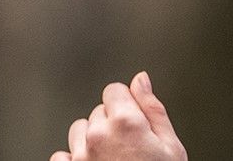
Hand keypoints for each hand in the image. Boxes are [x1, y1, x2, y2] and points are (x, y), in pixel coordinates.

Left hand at [50, 71, 186, 160]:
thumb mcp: (170, 144)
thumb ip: (152, 107)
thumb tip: (141, 79)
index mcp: (125, 122)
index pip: (114, 90)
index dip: (128, 104)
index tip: (136, 120)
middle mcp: (97, 135)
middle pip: (98, 110)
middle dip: (113, 121)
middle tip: (131, 144)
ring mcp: (79, 156)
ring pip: (79, 130)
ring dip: (93, 138)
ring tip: (113, 156)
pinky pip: (62, 155)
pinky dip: (75, 159)